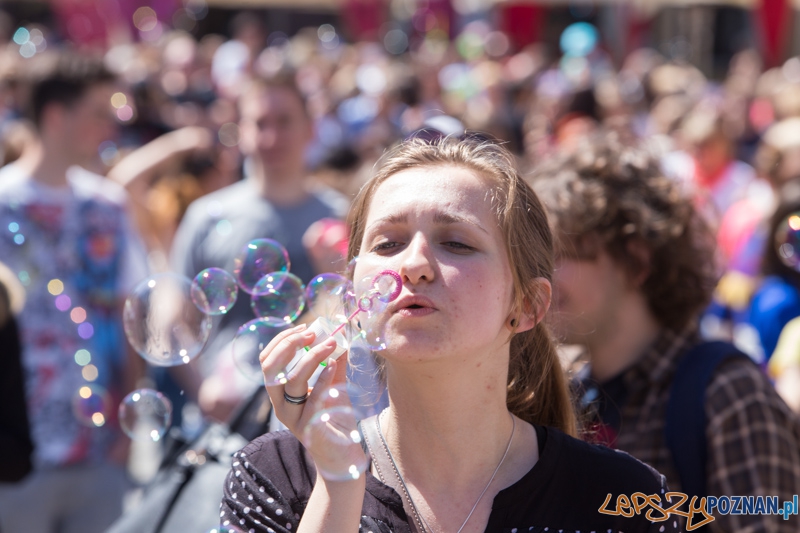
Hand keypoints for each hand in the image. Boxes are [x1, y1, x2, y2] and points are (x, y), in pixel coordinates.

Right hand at [259, 324, 366, 480]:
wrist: (341, 456)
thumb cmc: (334, 419)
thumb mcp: (333, 387)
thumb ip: (334, 365)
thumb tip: (341, 336)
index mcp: (280, 393)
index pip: (267, 361)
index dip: (281, 340)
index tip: (304, 327)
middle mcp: (282, 406)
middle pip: (271, 370)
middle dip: (289, 346)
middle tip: (311, 333)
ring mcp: (294, 419)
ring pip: (292, 383)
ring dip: (311, 358)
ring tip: (330, 344)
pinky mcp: (311, 430)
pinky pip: (314, 401)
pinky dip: (324, 379)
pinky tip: (334, 365)